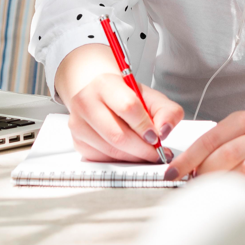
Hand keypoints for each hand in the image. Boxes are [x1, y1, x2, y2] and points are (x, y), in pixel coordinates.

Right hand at [67, 73, 184, 162]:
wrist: (100, 95)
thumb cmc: (126, 96)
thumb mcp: (151, 97)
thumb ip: (167, 111)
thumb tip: (165, 131)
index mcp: (105, 83)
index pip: (128, 107)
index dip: (145, 126)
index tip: (157, 137)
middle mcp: (85, 101)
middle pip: (117, 135)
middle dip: (142, 149)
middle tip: (157, 153)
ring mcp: (78, 123)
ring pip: (110, 150)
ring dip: (134, 157)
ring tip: (147, 153)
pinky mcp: (77, 140)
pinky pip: (102, 159)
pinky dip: (121, 160)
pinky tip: (130, 153)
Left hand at [165, 110, 244, 193]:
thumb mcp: (234, 130)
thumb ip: (212, 143)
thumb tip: (184, 165)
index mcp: (243, 119)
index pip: (210, 139)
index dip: (189, 158)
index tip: (173, 171)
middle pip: (226, 156)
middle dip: (204, 171)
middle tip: (191, 180)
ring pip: (242, 172)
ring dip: (220, 182)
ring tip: (208, 186)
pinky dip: (236, 191)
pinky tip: (227, 192)